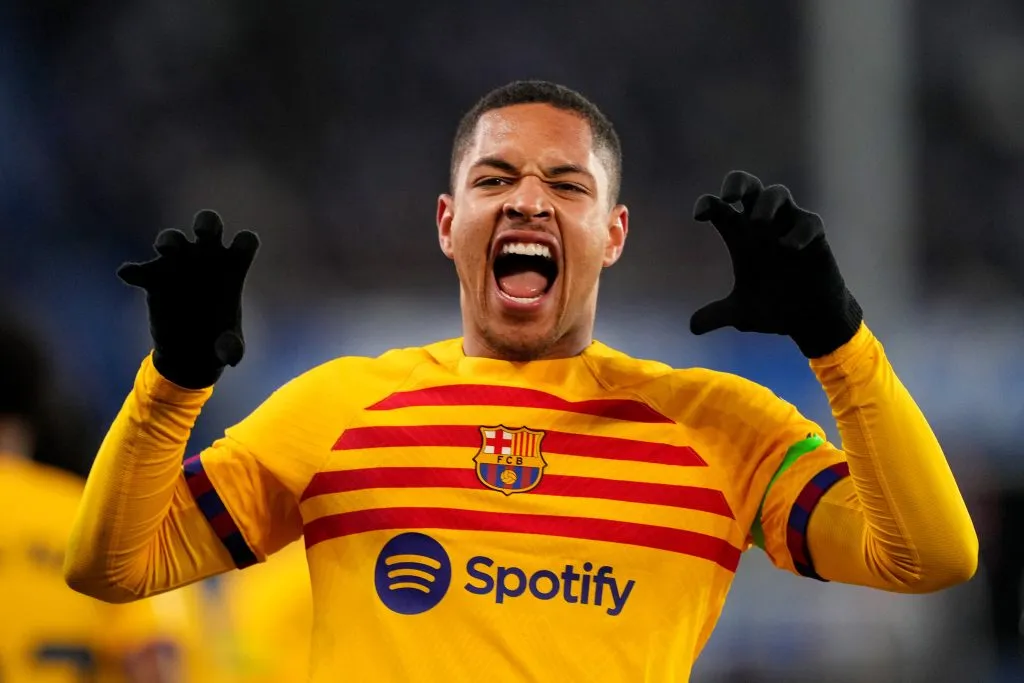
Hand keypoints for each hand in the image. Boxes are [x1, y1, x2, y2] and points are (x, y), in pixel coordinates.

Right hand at [118, 210, 259, 387]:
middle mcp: (207, 259)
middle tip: (204, 235)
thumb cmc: (216, 343)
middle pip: (208, 223)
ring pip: (172, 238)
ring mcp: (179, 265)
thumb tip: (230, 356)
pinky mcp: (154, 279)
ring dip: (169, 240)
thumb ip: (231, 348)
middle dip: (206, 223)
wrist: (188, 353)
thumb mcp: (227, 349)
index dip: (244, 242)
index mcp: (233, 268)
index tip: (237, 256)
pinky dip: (135, 271)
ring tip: (166, 250)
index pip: (245, 241)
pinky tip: (130, 274)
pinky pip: (141, 269)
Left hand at [691, 170, 861, 357]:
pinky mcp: (815, 236)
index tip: (699, 215)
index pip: (720, 208)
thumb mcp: (741, 315)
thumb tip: (692, 327)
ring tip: (760, 223)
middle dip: (738, 183)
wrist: (809, 321)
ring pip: (778, 193)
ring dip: (767, 203)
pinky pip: (808, 222)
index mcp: (740, 236)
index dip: (709, 204)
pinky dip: (798, 231)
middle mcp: (763, 226)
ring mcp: (789, 226)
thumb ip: (717, 315)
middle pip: (749, 186)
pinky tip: (790, 247)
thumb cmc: (774, 309)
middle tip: (730, 196)